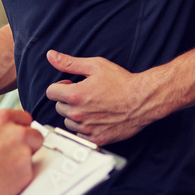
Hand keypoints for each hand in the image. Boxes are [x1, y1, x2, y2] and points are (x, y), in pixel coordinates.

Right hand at [0, 109, 42, 194]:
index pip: (23, 117)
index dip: (20, 129)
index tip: (18, 136)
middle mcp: (14, 133)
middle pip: (35, 135)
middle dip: (27, 145)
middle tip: (13, 156)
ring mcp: (23, 153)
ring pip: (33, 156)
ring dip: (23, 163)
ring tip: (3, 172)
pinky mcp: (26, 174)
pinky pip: (27, 175)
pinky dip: (18, 180)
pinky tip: (1, 183)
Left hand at [44, 50, 160, 145]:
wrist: (143, 100)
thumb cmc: (122, 82)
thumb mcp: (95, 65)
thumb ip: (69, 62)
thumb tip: (51, 56)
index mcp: (75, 95)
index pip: (51, 92)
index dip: (60, 86)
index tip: (70, 84)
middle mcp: (78, 114)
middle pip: (59, 107)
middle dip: (68, 99)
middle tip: (84, 94)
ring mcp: (87, 128)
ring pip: (68, 121)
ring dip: (75, 114)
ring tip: (91, 106)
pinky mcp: (96, 138)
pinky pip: (80, 134)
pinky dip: (85, 127)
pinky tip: (96, 118)